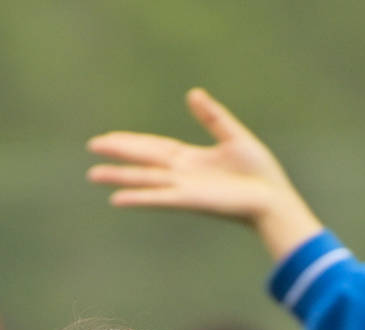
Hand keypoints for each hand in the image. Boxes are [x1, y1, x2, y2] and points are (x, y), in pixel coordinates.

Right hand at [85, 89, 324, 262]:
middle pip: (143, 160)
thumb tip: (192, 93)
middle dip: (118, 154)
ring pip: (145, 180)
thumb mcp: (233, 136)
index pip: (154, 148)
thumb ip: (212, 117)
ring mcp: (183, 188)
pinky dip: (139, 198)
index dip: (132, 142)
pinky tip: (117, 199)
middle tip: (92, 148)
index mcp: (191, 160)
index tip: (109, 138)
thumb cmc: (258, 172)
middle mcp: (182, 175)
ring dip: (119, 177)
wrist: (271, 198)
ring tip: (93, 175)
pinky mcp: (189, 201)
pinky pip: (159, 198)